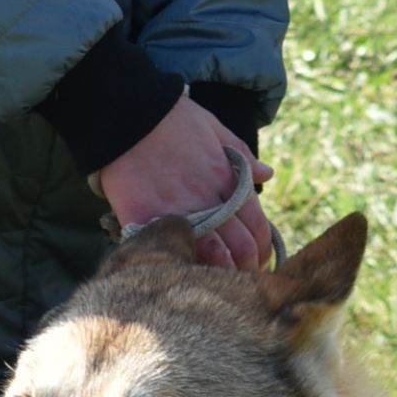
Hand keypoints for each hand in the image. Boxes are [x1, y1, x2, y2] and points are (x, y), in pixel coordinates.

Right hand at [97, 94, 273, 270]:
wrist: (129, 113)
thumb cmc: (173, 118)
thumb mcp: (216, 129)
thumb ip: (243, 157)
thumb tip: (268, 174)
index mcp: (228, 182)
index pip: (259, 229)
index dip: (262, 251)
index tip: (256, 261)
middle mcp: (210, 201)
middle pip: (242, 249)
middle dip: (246, 269)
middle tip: (240, 281)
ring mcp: (180, 213)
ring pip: (213, 258)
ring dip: (219, 274)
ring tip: (215, 283)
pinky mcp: (148, 220)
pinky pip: (170, 252)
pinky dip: (179, 265)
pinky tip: (180, 273)